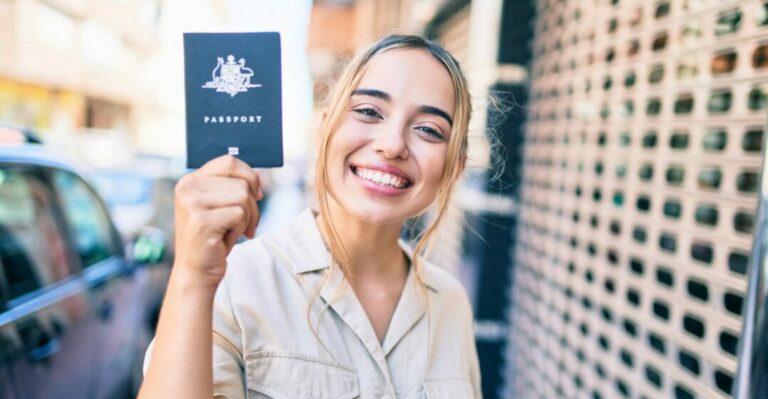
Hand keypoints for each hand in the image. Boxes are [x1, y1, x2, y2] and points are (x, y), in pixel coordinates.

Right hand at [172, 155, 261, 288]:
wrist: (196, 271)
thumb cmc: (211, 238)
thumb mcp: (217, 206)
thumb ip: (229, 186)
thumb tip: (258, 177)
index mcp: (190, 181)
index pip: (229, 161)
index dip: (250, 176)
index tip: (257, 194)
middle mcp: (187, 188)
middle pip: (241, 182)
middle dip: (252, 205)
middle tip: (244, 224)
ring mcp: (192, 204)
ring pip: (243, 196)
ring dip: (247, 218)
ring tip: (234, 231)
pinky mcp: (202, 221)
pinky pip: (239, 214)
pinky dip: (240, 229)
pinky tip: (226, 239)